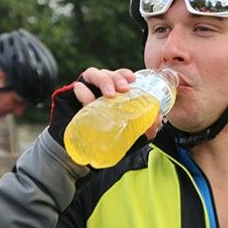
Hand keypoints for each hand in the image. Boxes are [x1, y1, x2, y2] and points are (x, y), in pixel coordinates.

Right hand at [48, 67, 162, 147]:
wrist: (78, 154)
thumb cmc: (105, 140)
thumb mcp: (128, 135)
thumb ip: (143, 128)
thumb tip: (158, 119)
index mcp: (113, 94)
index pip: (120, 77)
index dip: (125, 74)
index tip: (133, 79)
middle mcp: (99, 89)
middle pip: (108, 73)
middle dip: (117, 77)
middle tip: (124, 89)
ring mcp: (85, 90)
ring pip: (94, 74)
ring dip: (104, 80)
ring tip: (109, 94)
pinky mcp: (70, 96)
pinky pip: (77, 87)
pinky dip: (82, 89)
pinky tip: (84, 94)